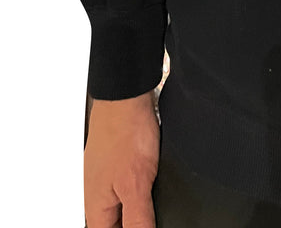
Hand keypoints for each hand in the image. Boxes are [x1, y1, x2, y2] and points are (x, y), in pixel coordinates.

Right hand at [83, 90, 159, 227]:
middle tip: (151, 210)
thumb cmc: (125, 135)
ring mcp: (106, 178)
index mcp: (96, 209)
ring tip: (151, 193)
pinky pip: (126, 188)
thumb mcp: (136, 185)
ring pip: (121, 207)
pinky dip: (139, 191)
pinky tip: (152, 183)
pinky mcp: (116, 164)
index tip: (147, 223)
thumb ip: (138, 219)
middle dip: (134, 221)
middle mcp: (97, 196)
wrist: (126, 97)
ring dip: (137, 209)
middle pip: (116, 224)